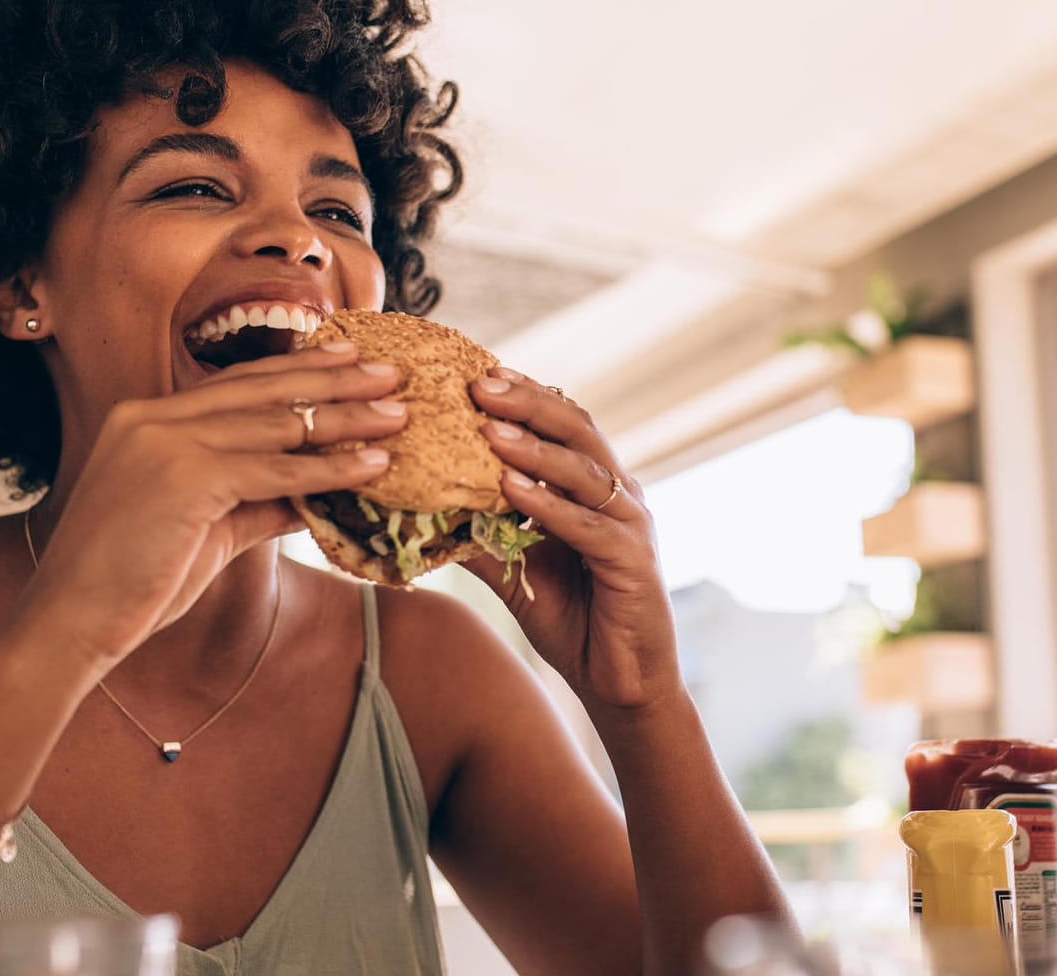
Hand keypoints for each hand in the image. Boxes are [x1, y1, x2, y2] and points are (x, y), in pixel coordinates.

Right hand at [24, 345, 408, 666]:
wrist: (72, 622)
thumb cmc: (134, 582)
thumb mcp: (208, 528)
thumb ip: (259, 500)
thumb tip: (319, 494)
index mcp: (147, 418)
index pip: (238, 383)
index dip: (298, 370)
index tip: (349, 360)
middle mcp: (153, 417)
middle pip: (263, 389)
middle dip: (334, 378)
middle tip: (390, 372)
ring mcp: (164, 442)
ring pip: (277, 423)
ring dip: (346, 419)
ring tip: (398, 416)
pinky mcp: (183, 477)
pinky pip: (275, 469)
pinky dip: (329, 468)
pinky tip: (372, 465)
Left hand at [465, 369, 681, 710]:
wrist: (621, 684)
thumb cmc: (574, 621)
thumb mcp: (517, 571)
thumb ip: (483, 535)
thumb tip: (424, 509)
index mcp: (596, 487)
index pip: (563, 424)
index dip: (524, 396)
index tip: (476, 373)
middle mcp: (619, 495)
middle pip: (577, 429)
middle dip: (527, 402)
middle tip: (479, 381)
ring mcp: (631, 525)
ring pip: (583, 470)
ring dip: (534, 446)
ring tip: (489, 425)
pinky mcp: (632, 561)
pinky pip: (586, 524)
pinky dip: (547, 503)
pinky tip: (510, 488)